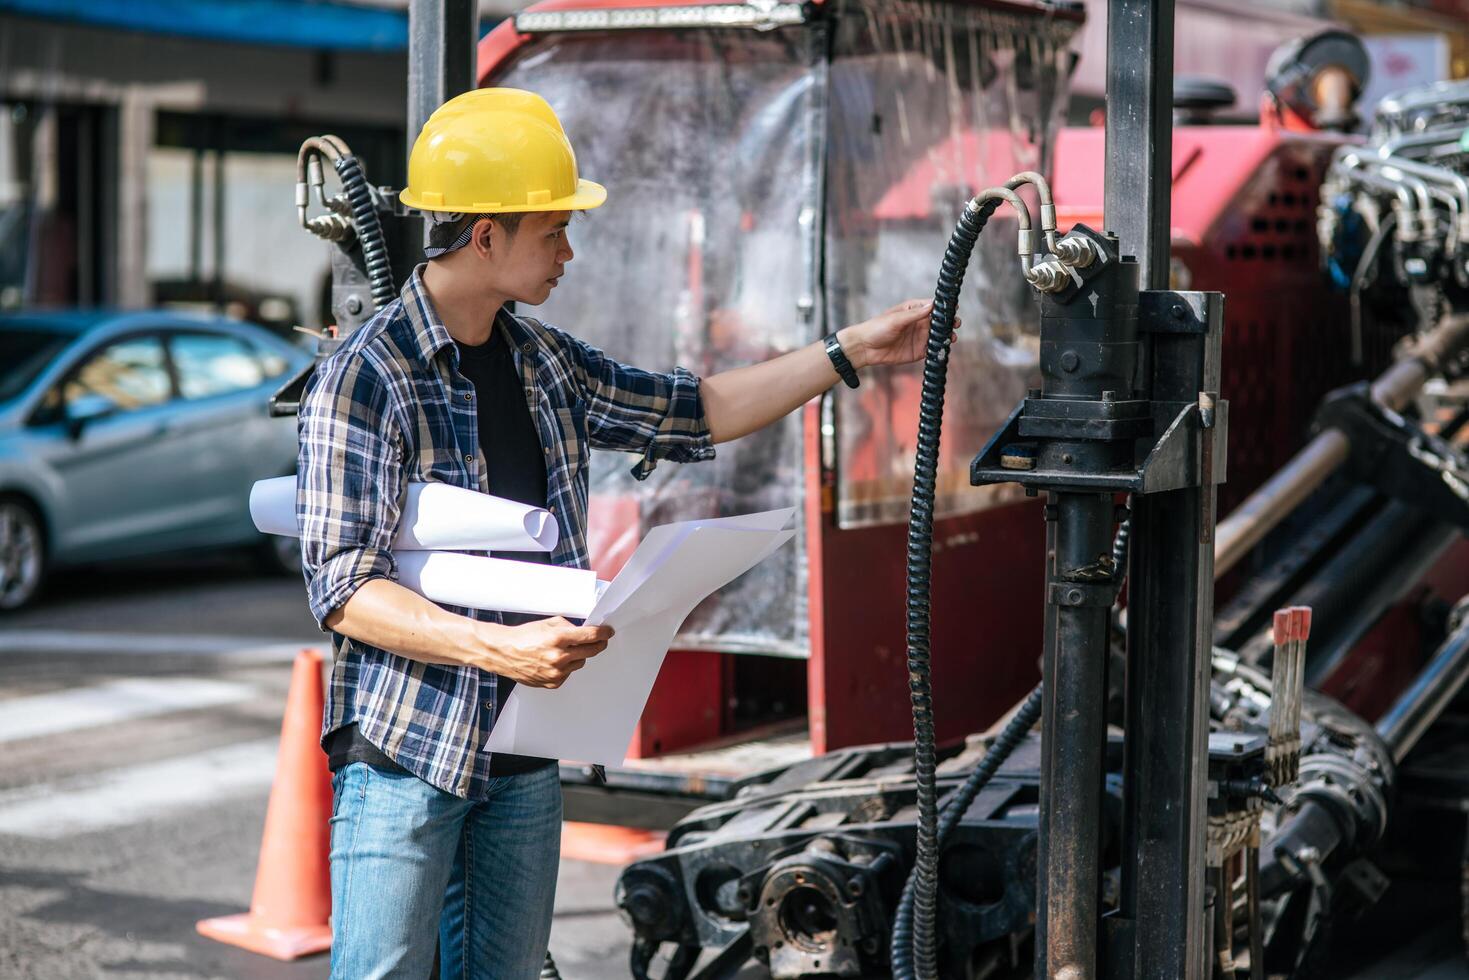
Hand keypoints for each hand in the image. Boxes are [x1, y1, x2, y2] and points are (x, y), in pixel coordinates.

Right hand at [482, 616, 612, 688]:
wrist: (503, 653)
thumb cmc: (522, 637)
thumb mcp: (548, 624)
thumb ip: (568, 627)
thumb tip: (584, 630)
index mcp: (558, 638)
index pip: (591, 636)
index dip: (603, 633)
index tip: (608, 632)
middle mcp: (559, 657)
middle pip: (591, 651)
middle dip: (598, 644)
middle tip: (599, 640)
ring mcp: (556, 672)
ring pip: (581, 663)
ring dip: (578, 655)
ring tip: (565, 650)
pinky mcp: (553, 683)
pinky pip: (569, 674)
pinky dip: (567, 667)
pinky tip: (555, 661)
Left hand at [839, 299, 960, 369]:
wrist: (865, 348)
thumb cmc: (877, 328)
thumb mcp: (896, 319)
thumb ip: (915, 314)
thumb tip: (932, 305)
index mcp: (913, 310)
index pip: (932, 306)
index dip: (944, 307)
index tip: (954, 308)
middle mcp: (918, 323)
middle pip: (939, 322)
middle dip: (949, 322)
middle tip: (955, 324)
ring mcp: (919, 337)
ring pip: (938, 336)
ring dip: (947, 336)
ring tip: (952, 338)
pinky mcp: (918, 351)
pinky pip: (932, 350)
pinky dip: (939, 350)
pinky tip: (944, 349)